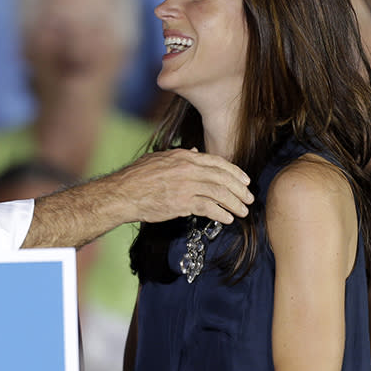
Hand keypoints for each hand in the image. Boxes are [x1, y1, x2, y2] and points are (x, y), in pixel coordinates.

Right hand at [118, 148, 252, 223]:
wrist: (122, 193)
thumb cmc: (136, 177)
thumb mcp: (158, 158)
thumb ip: (178, 155)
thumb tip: (194, 151)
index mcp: (183, 157)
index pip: (217, 162)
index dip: (234, 172)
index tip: (244, 181)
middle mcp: (187, 168)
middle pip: (223, 178)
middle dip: (239, 190)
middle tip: (249, 199)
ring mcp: (186, 185)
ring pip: (219, 193)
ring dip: (234, 203)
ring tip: (242, 212)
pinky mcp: (182, 203)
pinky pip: (208, 207)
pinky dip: (221, 213)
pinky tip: (227, 219)